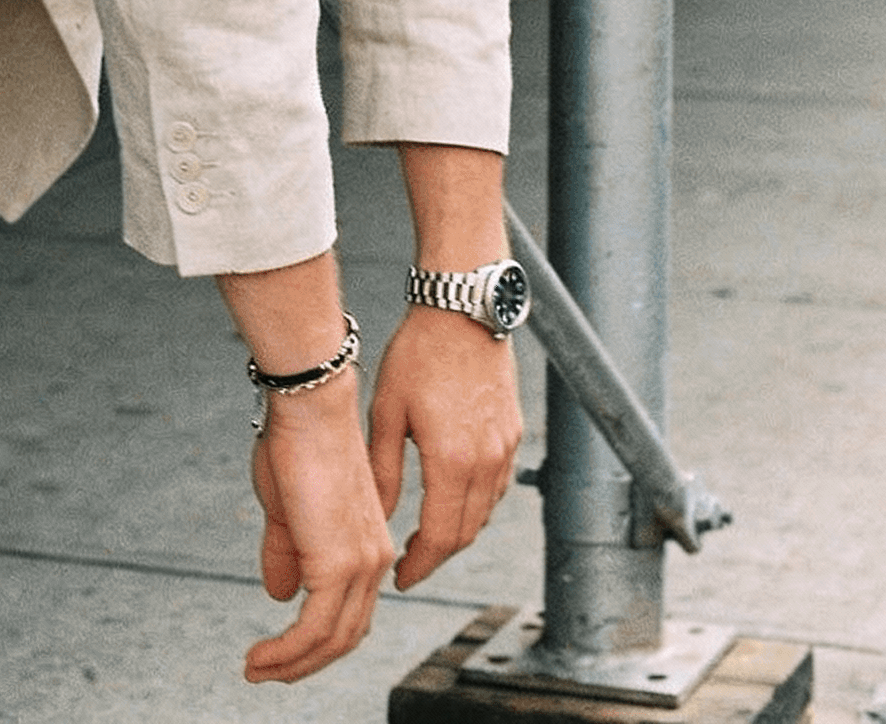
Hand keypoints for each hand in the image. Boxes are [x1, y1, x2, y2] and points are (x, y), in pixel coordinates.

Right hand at [241, 372, 397, 682]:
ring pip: (331, 641)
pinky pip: (312, 631)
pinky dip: (286, 653)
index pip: (350, 611)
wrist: (309, 408)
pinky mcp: (338, 566)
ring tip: (256, 670)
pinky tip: (260, 657)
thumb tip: (281, 595)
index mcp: (367, 544)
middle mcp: (374, 560)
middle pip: (345, 636)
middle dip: (305, 663)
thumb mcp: (286, 510)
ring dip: (291, 665)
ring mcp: (361, 565)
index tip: (282, 652)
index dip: (317, 640)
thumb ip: (287, 552)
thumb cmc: (296, 445)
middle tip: (266, 672)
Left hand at [368, 306, 521, 589]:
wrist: (462, 308)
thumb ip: (381, 469)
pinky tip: (454, 498)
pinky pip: (497, 486)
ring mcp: (505, 446)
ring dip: (458, 532)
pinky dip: (476, 504)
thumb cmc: (419, 352)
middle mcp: (486, 460)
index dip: (420, 565)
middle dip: (437, 555)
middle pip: (466, 533)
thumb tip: (373, 516)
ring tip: (428, 536)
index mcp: (452, 460)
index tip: (401, 578)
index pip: (441, 537)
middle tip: (411, 563)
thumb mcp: (387, 410)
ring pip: (485, 512)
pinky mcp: (513, 431)